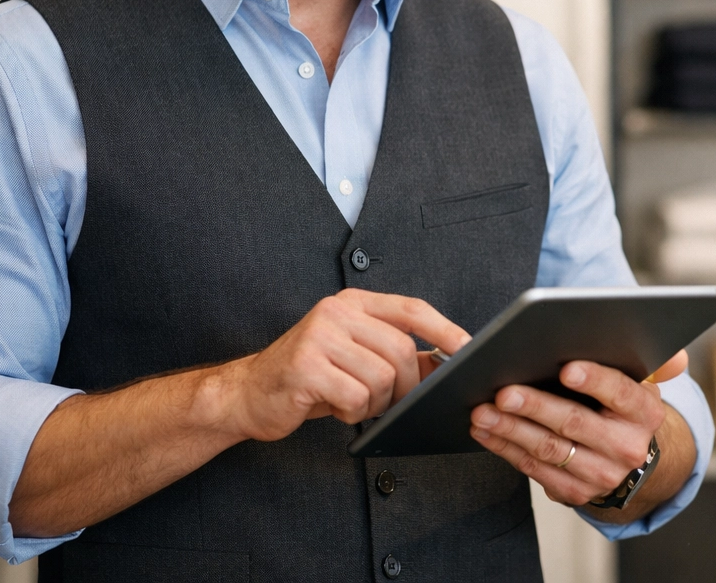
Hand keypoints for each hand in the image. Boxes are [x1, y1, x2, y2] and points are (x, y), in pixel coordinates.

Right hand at [216, 289, 470, 441]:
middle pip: (401, 349)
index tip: (467, 348)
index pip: (411, 309)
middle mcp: (336, 312)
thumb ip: (395, 353)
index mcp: (352, 303)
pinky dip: (354, 412)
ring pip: (382, 376)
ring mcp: (319, 337)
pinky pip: (356, 396)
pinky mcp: (306, 367)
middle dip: (406, 385)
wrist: (248, 394)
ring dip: (376, 402)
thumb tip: (444, 360)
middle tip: (390, 401)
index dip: (444, 329)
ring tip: (354, 402)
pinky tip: (335, 407)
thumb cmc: (308, 377)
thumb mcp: (355, 357)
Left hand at [469, 350, 689, 507]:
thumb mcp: (643, 383)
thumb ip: (654, 364)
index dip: (595, 380)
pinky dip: (506, 449)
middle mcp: (627, 447)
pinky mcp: (575, 493)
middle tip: (504, 392)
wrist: (632, 463)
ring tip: (482, 412)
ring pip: (550, 450)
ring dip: (511, 431)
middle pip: (576, 423)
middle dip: (536, 406)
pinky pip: (535, 470)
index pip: (622, 393)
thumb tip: (677, 357)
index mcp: (646, 413)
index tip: (567, 368)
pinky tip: (485, 432)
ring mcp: (601, 475)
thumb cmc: (624, 407)